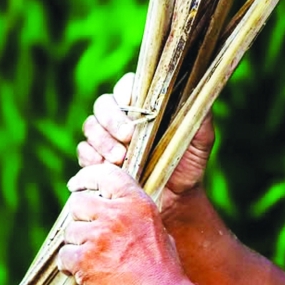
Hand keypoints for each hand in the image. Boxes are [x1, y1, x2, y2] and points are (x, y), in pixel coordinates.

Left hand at [57, 163, 184, 284]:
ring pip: (70, 231)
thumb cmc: (161, 266)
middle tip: (88, 234)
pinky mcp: (85, 259)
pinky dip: (70, 266)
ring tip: (93, 259)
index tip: (77, 184)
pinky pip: (64, 255)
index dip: (87, 177)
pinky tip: (84, 273)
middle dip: (80, 218)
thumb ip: (131, 209)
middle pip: (78, 202)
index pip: (105, 173)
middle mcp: (116, 214)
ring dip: (76, 245)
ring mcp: (99, 236)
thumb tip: (109, 202)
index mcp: (136, 202)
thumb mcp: (155, 225)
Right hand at [78, 72, 214, 211]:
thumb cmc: (189, 163)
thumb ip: (200, 115)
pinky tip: (106, 167)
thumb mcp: (201, 138)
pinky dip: (91, 158)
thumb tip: (201, 92)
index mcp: (144, 104)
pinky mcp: (96, 158)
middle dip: (112, 119)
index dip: (125, 91)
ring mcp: (106, 137)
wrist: (175, 199)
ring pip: (90, 126)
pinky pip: (83, 151)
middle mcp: (122, 116)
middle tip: (128, 137)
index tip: (132, 105)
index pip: (127, 85)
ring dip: (102, 141)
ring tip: (120, 158)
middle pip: (103, 104)